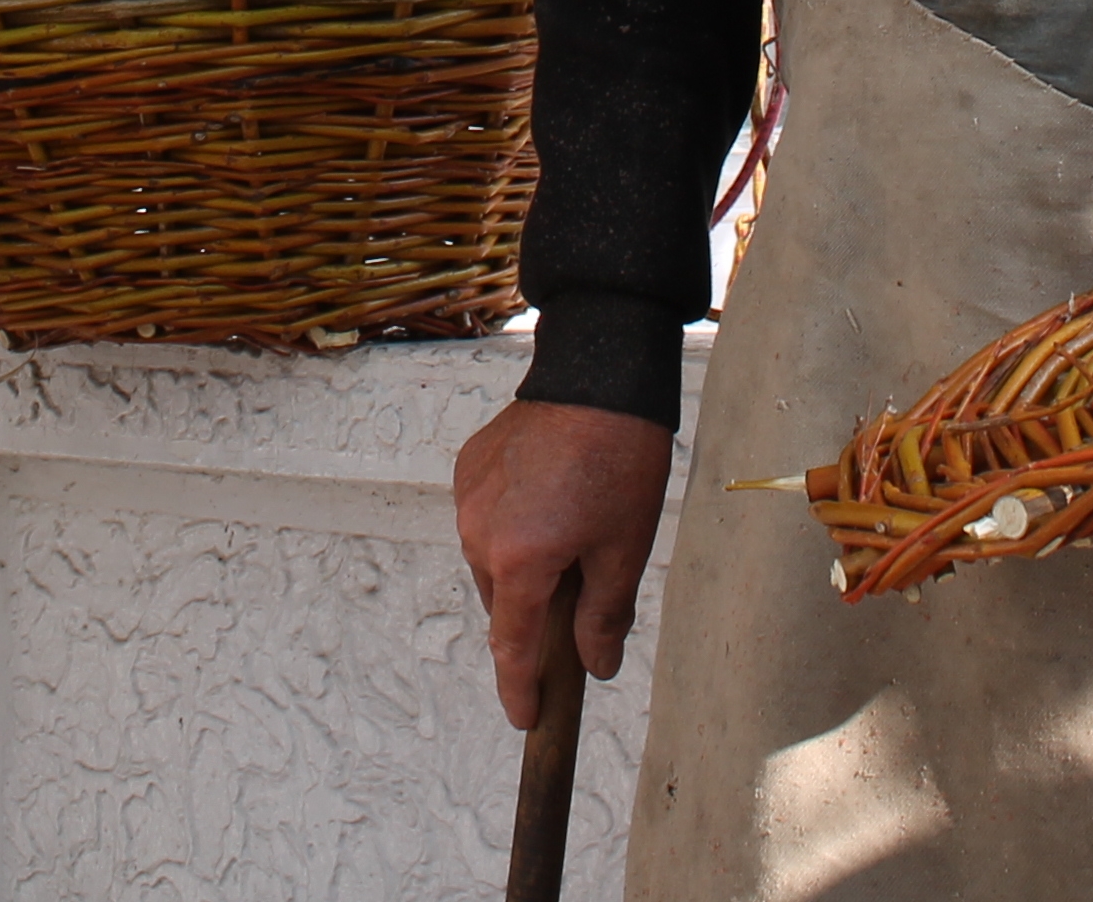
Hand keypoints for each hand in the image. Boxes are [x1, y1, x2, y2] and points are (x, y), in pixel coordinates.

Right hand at [453, 395, 673, 728]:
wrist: (596, 375)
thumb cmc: (619, 460)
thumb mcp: (624, 549)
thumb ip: (604, 616)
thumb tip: (594, 665)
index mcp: (519, 560)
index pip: (513, 647)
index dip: (520, 689)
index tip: (526, 717)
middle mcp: (479, 532)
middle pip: (503, 604)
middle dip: (533, 620)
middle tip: (578, 612)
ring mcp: (469, 498)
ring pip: (491, 562)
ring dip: (522, 571)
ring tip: (570, 544)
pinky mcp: (469, 468)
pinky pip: (484, 519)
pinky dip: (511, 530)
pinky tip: (548, 508)